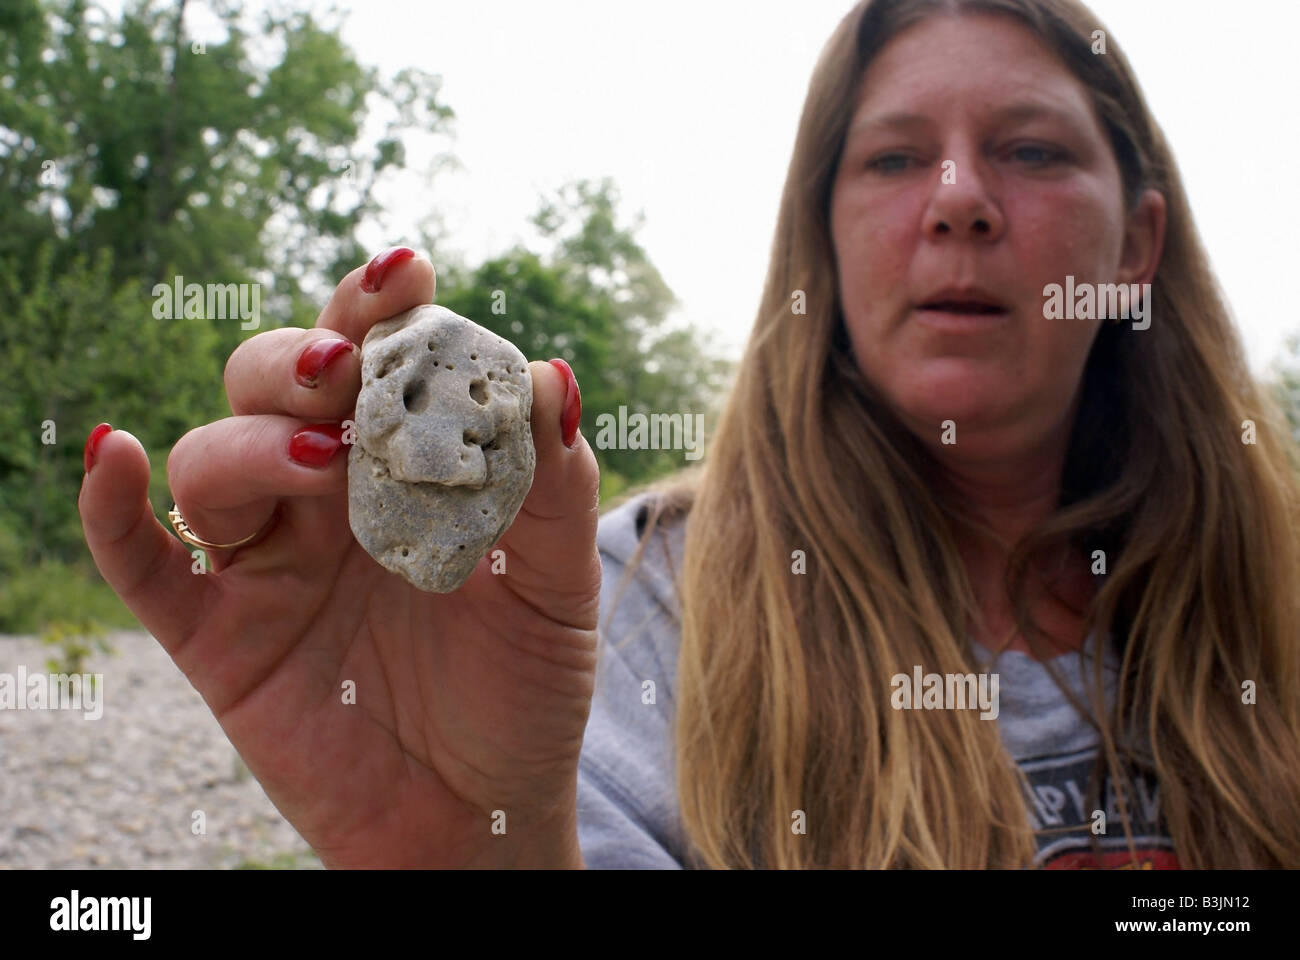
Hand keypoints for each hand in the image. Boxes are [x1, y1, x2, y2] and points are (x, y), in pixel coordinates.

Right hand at [79, 248, 600, 867]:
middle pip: (274, 389)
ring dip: (251, 443)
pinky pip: (142, 562)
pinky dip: (112, 508)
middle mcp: (326, 498)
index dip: (379, 310)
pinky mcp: (218, 636)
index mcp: (405, 468)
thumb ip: (554, 487)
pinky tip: (115, 455)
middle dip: (302, 363)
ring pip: (212, 459)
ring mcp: (266, 562)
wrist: (487, 812)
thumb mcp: (556, 587)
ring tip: (324, 468)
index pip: (375, 363)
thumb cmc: (523, 688)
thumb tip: (553, 374)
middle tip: (349, 371)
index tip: (409, 270)